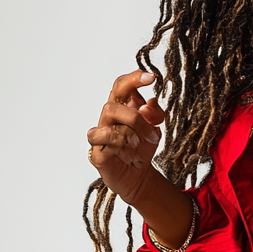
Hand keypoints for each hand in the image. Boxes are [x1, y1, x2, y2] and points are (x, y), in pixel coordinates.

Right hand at [86, 71, 164, 204]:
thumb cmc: (141, 146)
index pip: (121, 87)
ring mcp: (99, 136)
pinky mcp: (97, 153)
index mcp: (122, 107)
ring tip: (141, 146)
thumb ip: (154, 114)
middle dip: (136, 119)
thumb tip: (149, 104)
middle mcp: (108, 119)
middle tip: (153, 135)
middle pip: (112, 106)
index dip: (133, 79)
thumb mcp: (155, 128)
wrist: (138, 174)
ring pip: (106, 125)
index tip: (151, 78)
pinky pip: (105, 145)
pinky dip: (121, 149)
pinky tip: (131, 156)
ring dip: (130, 135)